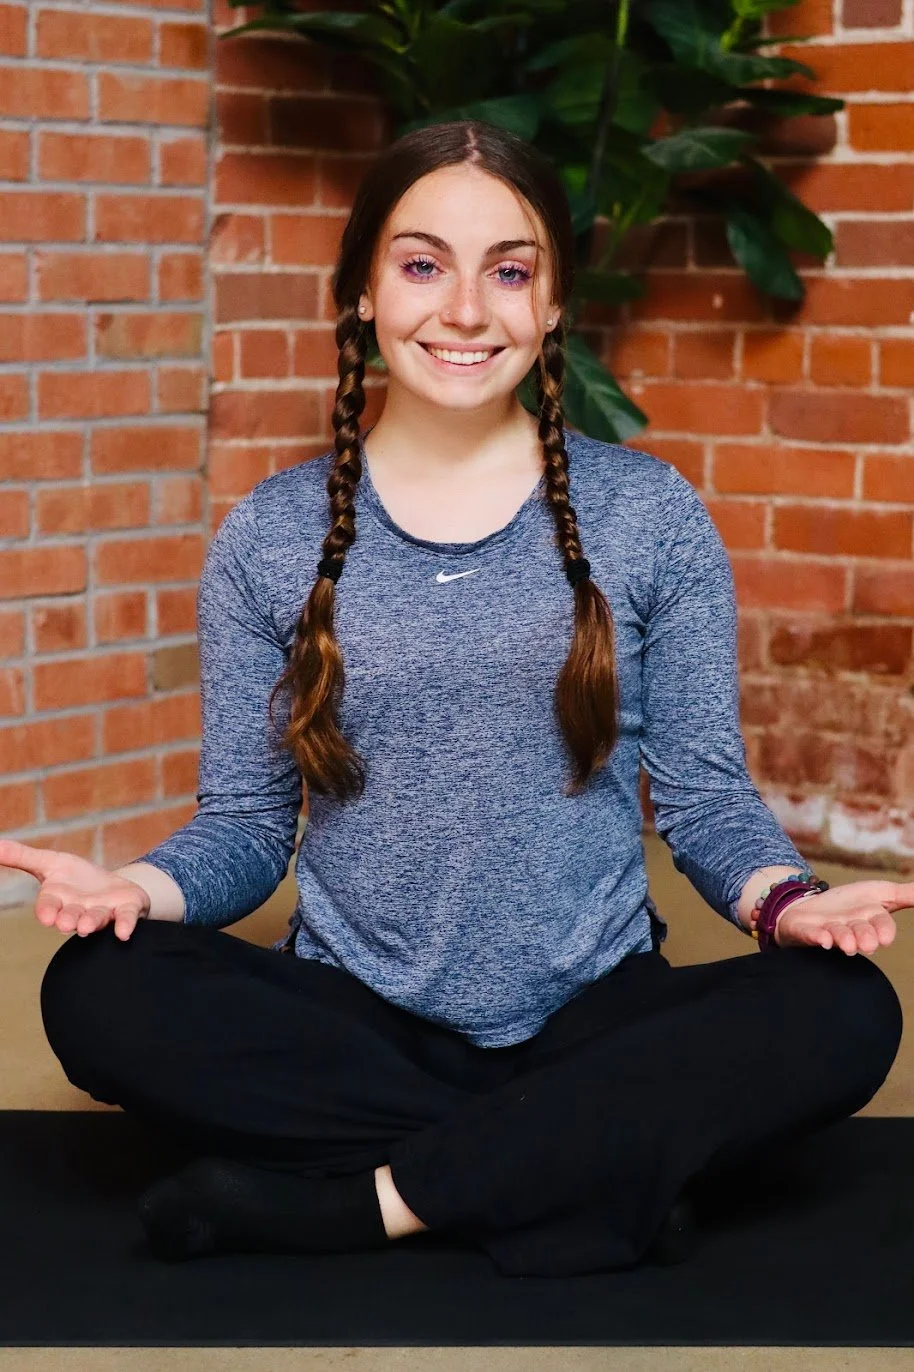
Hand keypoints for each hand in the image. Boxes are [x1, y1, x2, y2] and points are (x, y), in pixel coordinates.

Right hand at [0, 839, 150, 940]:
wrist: (114, 889)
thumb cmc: (77, 879)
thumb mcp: (50, 862)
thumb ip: (22, 857)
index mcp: (59, 899)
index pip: (48, 906)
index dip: (47, 911)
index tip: (46, 917)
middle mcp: (80, 909)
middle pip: (72, 915)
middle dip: (69, 919)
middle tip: (66, 924)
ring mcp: (104, 910)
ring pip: (96, 918)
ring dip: (91, 922)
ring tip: (86, 927)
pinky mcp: (127, 908)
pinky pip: (126, 918)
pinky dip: (125, 925)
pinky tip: (124, 933)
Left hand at [774, 879, 913, 954]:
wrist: (809, 906)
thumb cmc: (849, 904)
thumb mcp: (880, 893)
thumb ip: (906, 894)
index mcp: (869, 920)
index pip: (882, 925)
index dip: (884, 930)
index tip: (886, 938)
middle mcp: (850, 928)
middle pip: (860, 933)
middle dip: (864, 937)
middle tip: (868, 945)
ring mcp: (827, 929)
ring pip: (837, 935)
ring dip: (843, 938)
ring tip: (847, 944)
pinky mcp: (805, 930)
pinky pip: (810, 934)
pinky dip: (816, 936)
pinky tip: (822, 939)